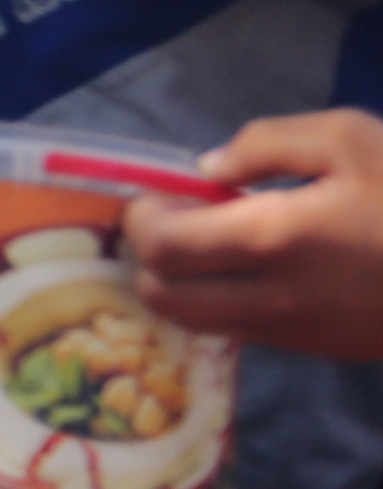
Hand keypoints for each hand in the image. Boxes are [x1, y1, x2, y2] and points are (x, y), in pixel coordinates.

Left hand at [130, 112, 382, 356]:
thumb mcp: (347, 138)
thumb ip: (265, 144)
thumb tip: (208, 168)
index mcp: (274, 239)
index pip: (162, 247)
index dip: (141, 219)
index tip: (160, 192)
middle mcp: (275, 299)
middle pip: (164, 298)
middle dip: (149, 257)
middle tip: (176, 218)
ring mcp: (300, 333)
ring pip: (199, 324)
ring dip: (181, 285)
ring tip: (210, 242)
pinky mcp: (324, 350)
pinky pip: (244, 332)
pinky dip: (221, 304)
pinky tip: (251, 266)